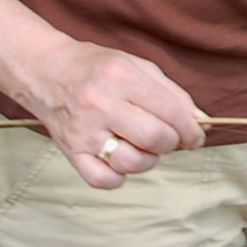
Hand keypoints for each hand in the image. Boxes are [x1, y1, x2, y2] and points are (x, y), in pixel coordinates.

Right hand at [22, 39, 206, 189]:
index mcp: (120, 77)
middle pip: (153, 138)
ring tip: (142, 146)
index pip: (170, 112)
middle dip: (172, 142)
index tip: (196, 136)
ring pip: (131, 162)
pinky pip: (103, 180)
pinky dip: (119, 177)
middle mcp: (100, 104)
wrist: (45, 72)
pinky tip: (120, 160)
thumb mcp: (137, 66)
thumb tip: (200, 122)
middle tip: (168, 138)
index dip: (192, 129)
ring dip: (148, 160)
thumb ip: (172, 93)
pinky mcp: (71, 151)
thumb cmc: (96, 68)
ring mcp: (83, 131)